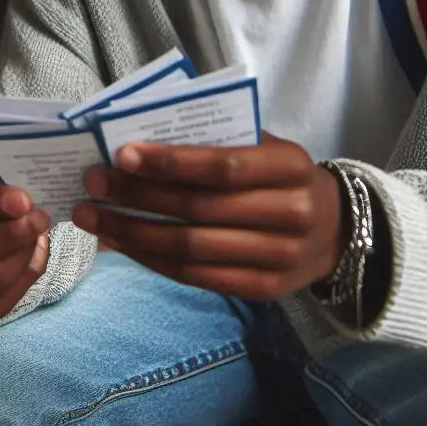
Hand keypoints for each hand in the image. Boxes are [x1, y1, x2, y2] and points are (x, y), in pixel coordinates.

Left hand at [72, 133, 342, 301]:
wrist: (334, 229)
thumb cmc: (278, 174)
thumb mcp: (263, 145)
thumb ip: (215, 138)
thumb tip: (139, 136)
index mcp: (290, 166)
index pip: (223, 165)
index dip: (171, 162)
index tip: (122, 154)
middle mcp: (291, 213)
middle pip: (199, 209)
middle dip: (137, 196)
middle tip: (93, 183)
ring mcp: (280, 257)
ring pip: (191, 248)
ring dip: (133, 233)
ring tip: (93, 217)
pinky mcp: (264, 289)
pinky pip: (196, 276)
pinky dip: (152, 259)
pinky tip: (120, 242)